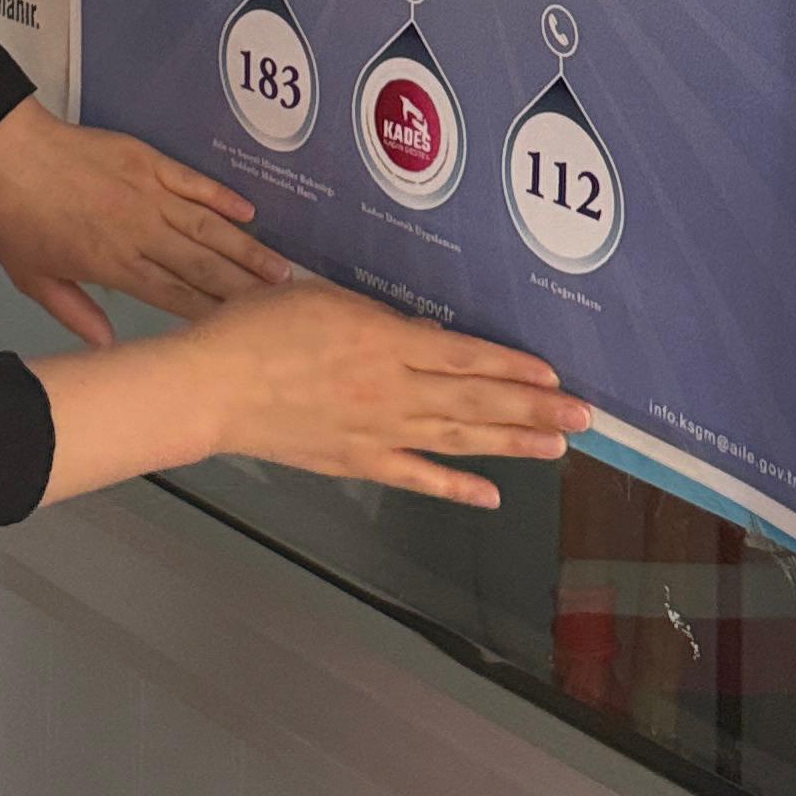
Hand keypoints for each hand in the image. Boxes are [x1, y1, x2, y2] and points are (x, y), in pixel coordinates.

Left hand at [0, 100, 285, 347]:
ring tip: (282, 269)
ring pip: (208, 226)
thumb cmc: (15, 218)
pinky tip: (250, 211)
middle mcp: (139, 231)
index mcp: (113, 264)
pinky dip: (222, 197)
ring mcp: (148, 192)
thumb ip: (76, 314)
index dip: (212, 315)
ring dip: (247, 248)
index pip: (175, 296)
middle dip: (245, 288)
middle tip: (285, 306)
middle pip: (203, 265)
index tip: (244, 332)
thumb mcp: (34, 279)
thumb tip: (109, 347)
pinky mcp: (148, 160)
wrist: (6, 151)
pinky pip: (194, 182)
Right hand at [189, 282, 587, 510]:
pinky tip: (490, 496)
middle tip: (584, 415)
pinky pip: (416, 477)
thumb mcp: (323, 299)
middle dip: (533, 408)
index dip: (512, 366)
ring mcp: (377, 431)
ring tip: (556, 447)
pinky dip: (454, 488)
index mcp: (385, 342)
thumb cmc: (257, 328)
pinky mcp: (357, 461)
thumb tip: (428, 336)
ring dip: (510, 443)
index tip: (553, 374)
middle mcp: (393, 390)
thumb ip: (380, 321)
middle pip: (476, 399)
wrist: (211, 386)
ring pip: (458, 438)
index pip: (466, 356)